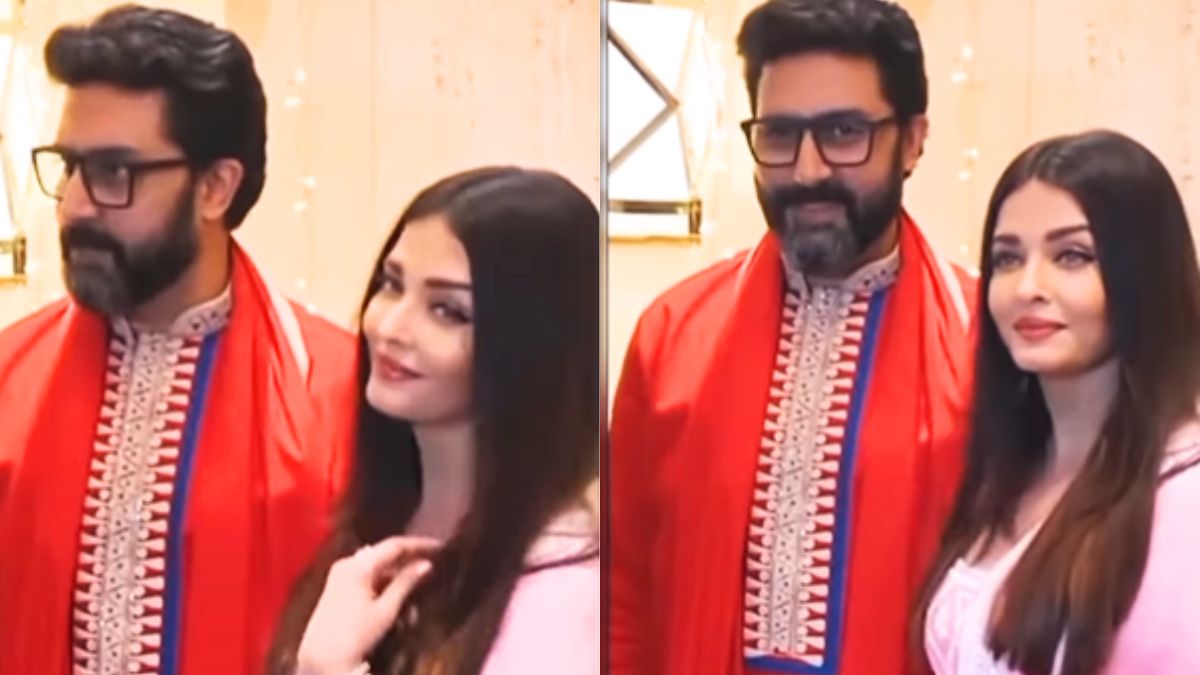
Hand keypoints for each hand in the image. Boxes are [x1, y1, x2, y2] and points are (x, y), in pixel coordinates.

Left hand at [296, 536, 439, 674]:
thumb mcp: (386, 610)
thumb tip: (426, 564)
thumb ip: (406, 583)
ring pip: (375, 563)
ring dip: (395, 570)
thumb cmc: (356, 635)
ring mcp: (339, 573)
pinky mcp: (336, 585)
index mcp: (358, 565)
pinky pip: (365, 573)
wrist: (321, 659)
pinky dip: (382, 579)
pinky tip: (396, 589)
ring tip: (417, 578)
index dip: (419, 544)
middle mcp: (347, 563)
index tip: (439, 547)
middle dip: (408, 557)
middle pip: (383, 552)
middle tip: (431, 561)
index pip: (394, 546)